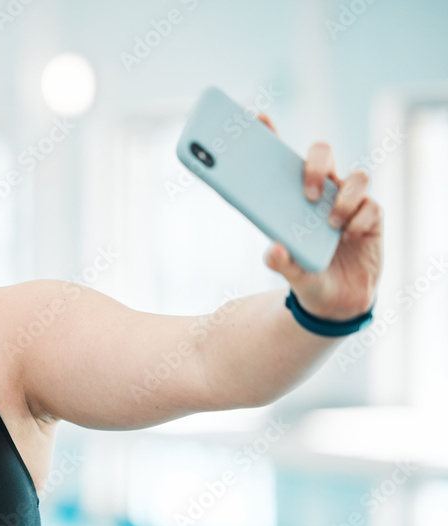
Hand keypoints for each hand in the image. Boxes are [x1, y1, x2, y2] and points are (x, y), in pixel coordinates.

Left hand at [256, 113, 383, 319]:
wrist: (336, 302)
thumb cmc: (308, 275)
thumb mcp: (290, 274)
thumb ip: (279, 262)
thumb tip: (272, 249)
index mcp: (294, 197)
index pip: (283, 159)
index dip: (271, 135)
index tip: (259, 119)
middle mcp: (323, 192)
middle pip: (323, 155)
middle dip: (315, 165)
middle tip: (306, 193)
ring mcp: (349, 203)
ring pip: (356, 177)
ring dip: (342, 198)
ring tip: (330, 225)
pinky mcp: (372, 219)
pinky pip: (370, 207)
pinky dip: (358, 219)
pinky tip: (347, 236)